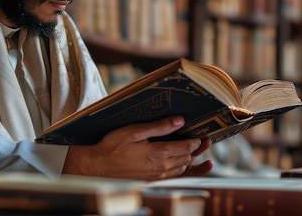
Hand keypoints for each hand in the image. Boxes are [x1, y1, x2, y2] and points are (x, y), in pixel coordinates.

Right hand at [62, 116, 212, 179]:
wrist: (98, 166)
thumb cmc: (113, 146)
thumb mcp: (135, 131)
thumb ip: (159, 127)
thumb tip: (180, 121)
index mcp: (159, 153)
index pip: (186, 147)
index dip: (195, 140)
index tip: (200, 134)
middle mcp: (162, 168)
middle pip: (187, 157)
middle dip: (197, 148)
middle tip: (204, 140)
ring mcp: (158, 177)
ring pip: (183, 168)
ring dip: (192, 159)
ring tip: (199, 150)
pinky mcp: (152, 181)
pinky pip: (176, 178)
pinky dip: (188, 172)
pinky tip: (194, 168)